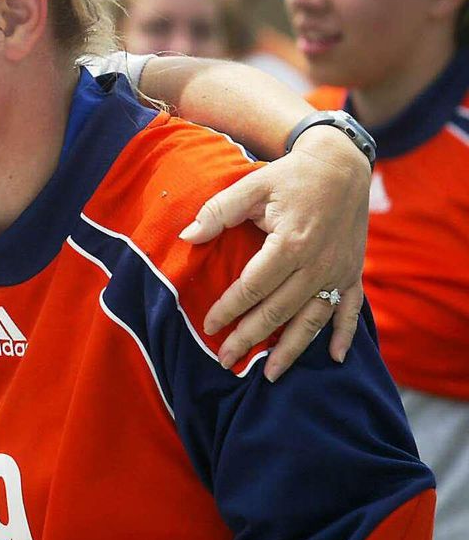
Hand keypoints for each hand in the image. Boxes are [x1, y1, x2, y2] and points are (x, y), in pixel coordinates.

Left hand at [179, 126, 369, 381]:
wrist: (342, 165)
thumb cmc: (290, 176)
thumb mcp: (251, 186)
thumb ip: (218, 212)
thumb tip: (186, 237)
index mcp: (290, 244)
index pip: (252, 287)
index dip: (229, 309)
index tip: (208, 326)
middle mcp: (317, 264)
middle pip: (279, 310)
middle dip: (250, 338)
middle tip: (226, 361)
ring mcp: (338, 272)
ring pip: (312, 319)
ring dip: (292, 349)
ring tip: (269, 374)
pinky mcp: (353, 272)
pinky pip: (352, 309)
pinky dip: (345, 334)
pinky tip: (336, 358)